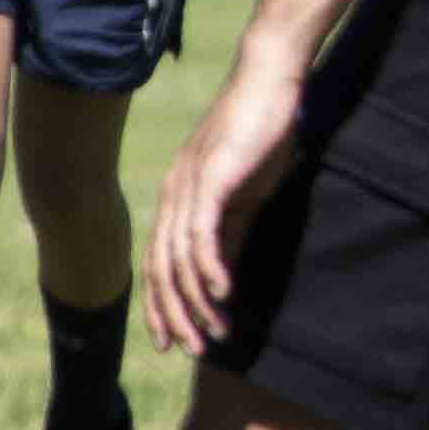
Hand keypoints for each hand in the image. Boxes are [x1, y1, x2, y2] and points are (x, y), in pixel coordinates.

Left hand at [140, 43, 310, 355]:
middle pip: (160, 269)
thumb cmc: (262, 129)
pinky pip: (203, 236)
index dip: (161, 304)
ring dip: (194, 303)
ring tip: (214, 333)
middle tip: (189, 350)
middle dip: (172, 315)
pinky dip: (209, 269)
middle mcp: (174, 195)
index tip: (172, 339)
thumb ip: (230, 228)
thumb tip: (223, 272)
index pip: (158, 262)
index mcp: (179, 197)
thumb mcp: (244, 189)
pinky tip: (223, 295)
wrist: (270, 80)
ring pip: (178, 261)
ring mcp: (189, 187)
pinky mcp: (211, 180)